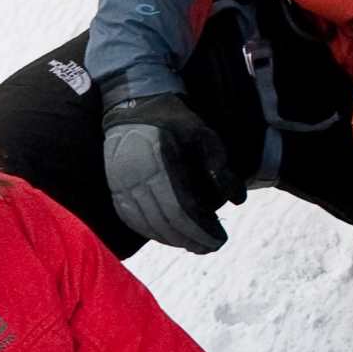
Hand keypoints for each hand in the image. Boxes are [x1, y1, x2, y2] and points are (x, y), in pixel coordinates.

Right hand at [99, 87, 230, 251]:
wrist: (133, 104)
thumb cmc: (173, 118)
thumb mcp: (203, 132)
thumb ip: (220, 164)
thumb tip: (238, 200)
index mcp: (159, 163)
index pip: (182, 209)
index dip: (201, 230)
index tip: (220, 240)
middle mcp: (136, 177)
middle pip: (165, 222)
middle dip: (191, 240)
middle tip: (212, 247)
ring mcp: (121, 185)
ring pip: (148, 225)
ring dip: (173, 240)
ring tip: (195, 245)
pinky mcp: (115, 189)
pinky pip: (133, 220)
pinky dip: (153, 233)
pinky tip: (170, 236)